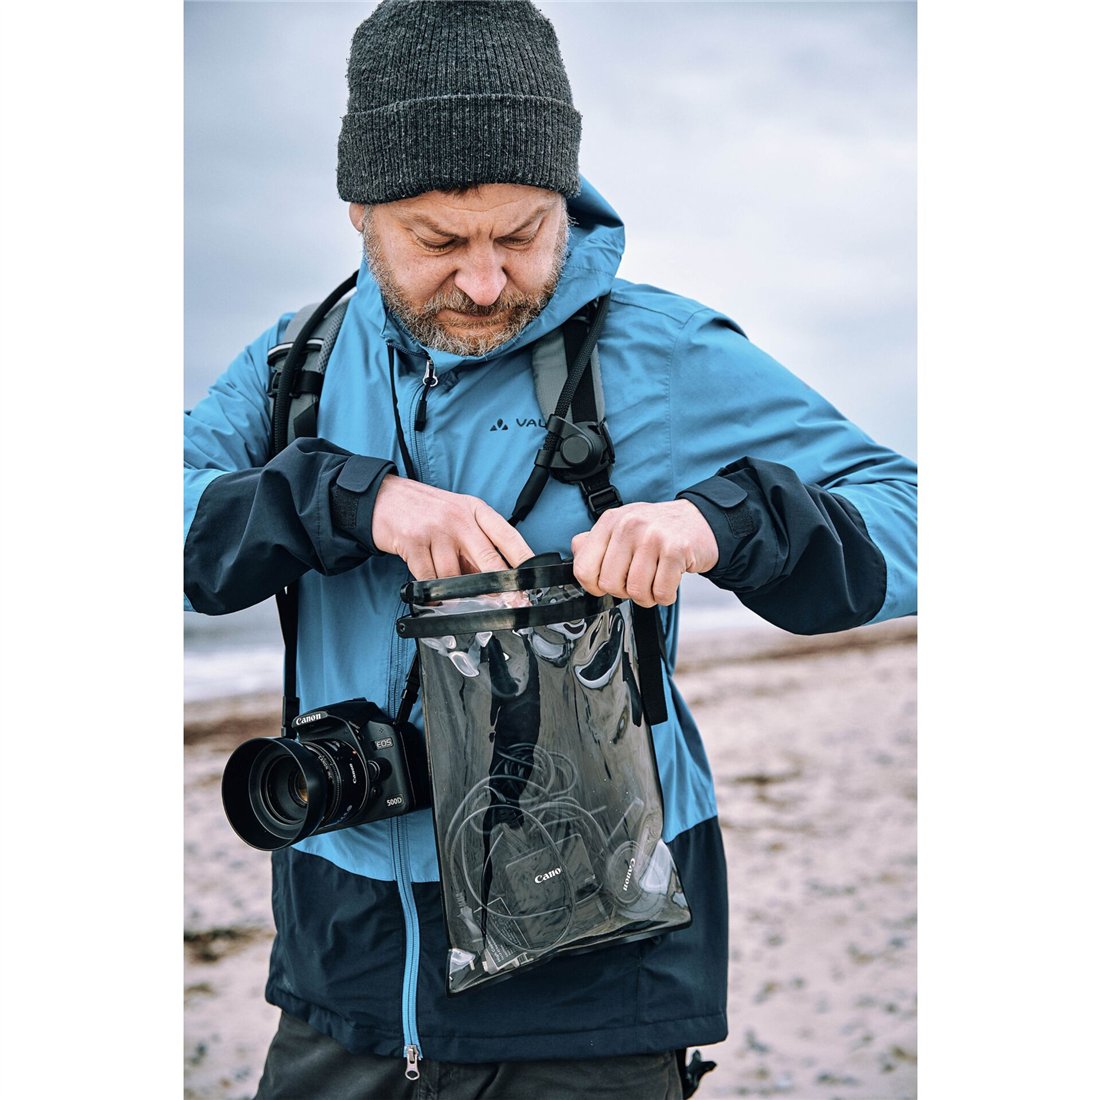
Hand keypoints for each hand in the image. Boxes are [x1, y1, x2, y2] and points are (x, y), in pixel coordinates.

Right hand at [371, 475, 533, 579]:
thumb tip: (496, 581)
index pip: (508, 536)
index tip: (533, 580)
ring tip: (451, 590)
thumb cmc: (425, 510)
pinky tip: (433, 593)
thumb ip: (476, 543)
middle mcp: (459, 518)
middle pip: (489, 560)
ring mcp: (436, 530)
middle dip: (502, 588)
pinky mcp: (414, 543)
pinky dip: (433, 593)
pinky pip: (430, 580)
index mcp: (476, 510)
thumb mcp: (458, 516)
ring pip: (456, 576)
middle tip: (510, 605)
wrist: (384, 498)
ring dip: (456, 591)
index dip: (525, 560)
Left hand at [570, 500, 718, 606]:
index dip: (593, 587)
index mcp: (610, 521)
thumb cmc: (658, 530)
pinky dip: (666, 596)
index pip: (584, 568)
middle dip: (624, 592)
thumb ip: (595, 541)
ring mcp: (653, 536)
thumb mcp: (622, 526)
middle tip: (637, 582)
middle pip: (610, 584)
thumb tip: (576, 552)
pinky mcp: (676, 550)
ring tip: (654, 582)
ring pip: (636, 591)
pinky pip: (662, 592)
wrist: (700, 521)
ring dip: (647, 596)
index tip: (605, 586)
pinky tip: (669, 581)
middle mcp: (629, 525)